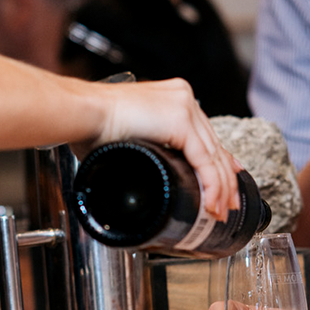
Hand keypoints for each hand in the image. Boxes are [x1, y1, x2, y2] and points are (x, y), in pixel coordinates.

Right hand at [90, 78, 241, 219]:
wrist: (82, 113)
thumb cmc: (89, 126)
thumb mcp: (127, 138)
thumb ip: (141, 150)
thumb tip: (136, 172)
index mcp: (173, 98)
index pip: (204, 134)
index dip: (217, 160)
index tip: (226, 179)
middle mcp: (183, 98)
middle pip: (213, 144)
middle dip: (223, 178)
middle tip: (227, 203)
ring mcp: (184, 107)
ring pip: (213, 154)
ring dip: (220, 187)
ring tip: (219, 210)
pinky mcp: (181, 120)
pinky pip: (204, 160)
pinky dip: (210, 185)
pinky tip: (211, 202)